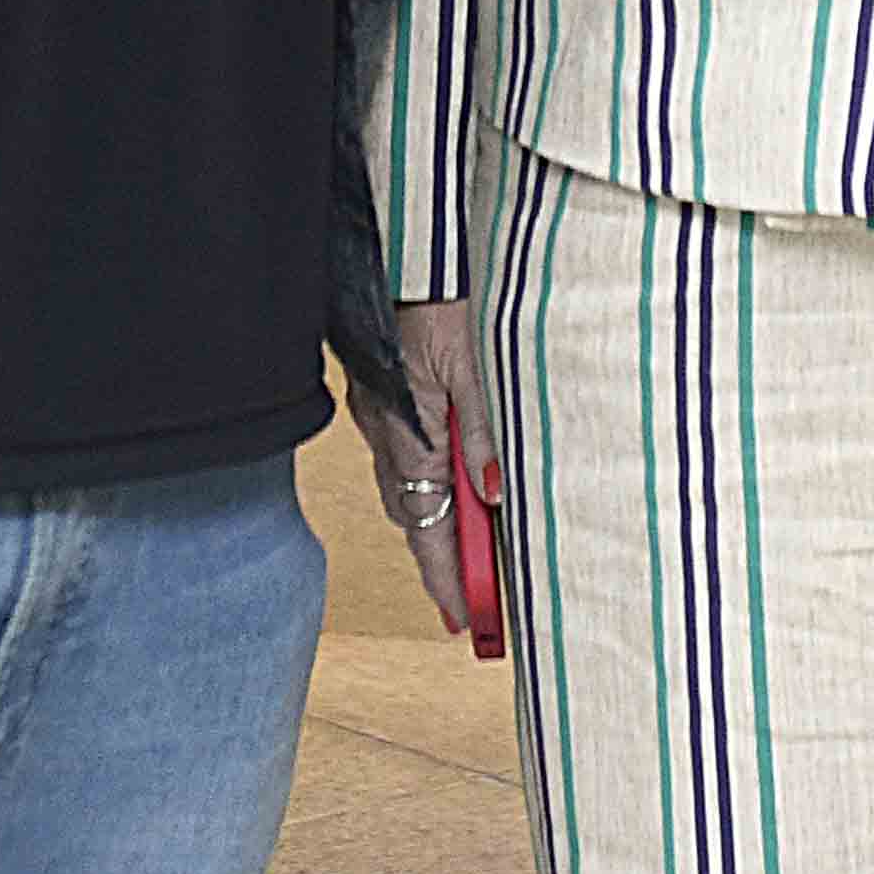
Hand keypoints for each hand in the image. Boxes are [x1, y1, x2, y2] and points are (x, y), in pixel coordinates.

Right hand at [359, 296, 498, 638]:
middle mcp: (387, 435)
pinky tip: (459, 484)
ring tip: (478, 553)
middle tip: (480, 598)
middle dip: (444, 561)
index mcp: (406, 435)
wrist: (404, 254)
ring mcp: (383, 419)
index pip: (426, 528)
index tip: (467, 619)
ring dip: (441, 523)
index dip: (447, 578)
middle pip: (416, 517)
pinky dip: (433, 483)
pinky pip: (408, 458)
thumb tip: (491, 494)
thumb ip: (481, 430)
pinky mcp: (388, 401)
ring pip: (411, 489)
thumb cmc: (438, 301)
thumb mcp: (471, 367)